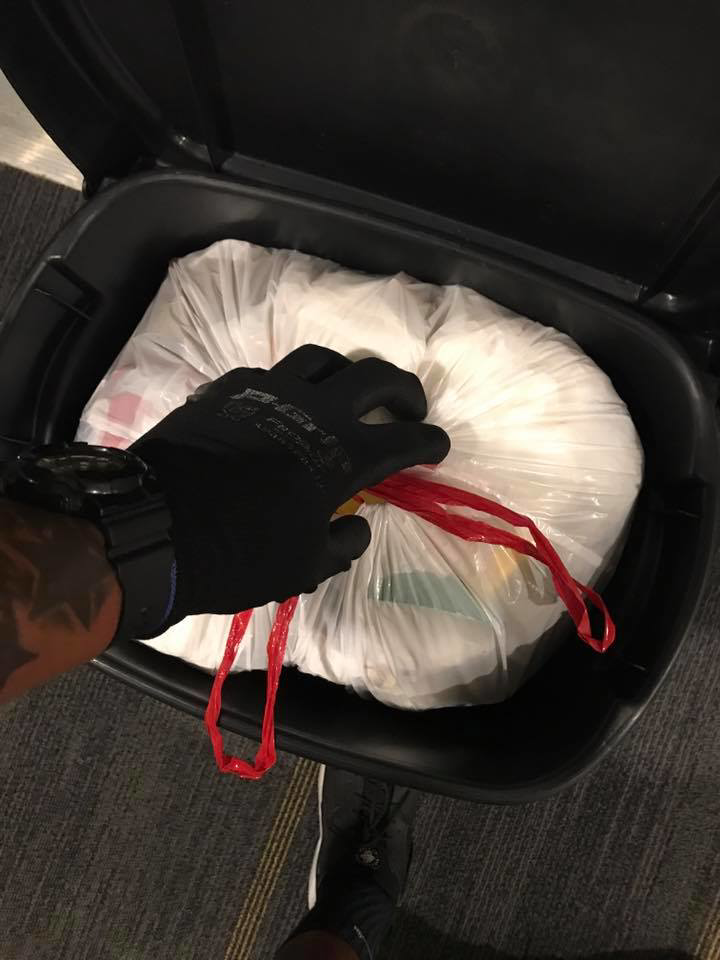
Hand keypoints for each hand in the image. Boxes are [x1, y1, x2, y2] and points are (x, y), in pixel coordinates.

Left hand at [131, 345, 448, 629]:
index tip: (437, 446)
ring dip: (345, 373)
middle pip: (373, 377)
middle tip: (409, 406)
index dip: (428, 442)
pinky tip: (283, 404)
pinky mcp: (227, 389)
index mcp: (341, 454)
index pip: (403, 440)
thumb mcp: (304, 567)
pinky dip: (289, 386)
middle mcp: (313, 409)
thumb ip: (343, 543)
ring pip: (321, 360)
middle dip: (403, 389)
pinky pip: (269, 374)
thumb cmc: (238, 555)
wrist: (155, 530)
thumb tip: (358, 524)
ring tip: (346, 392)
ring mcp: (267, 391)